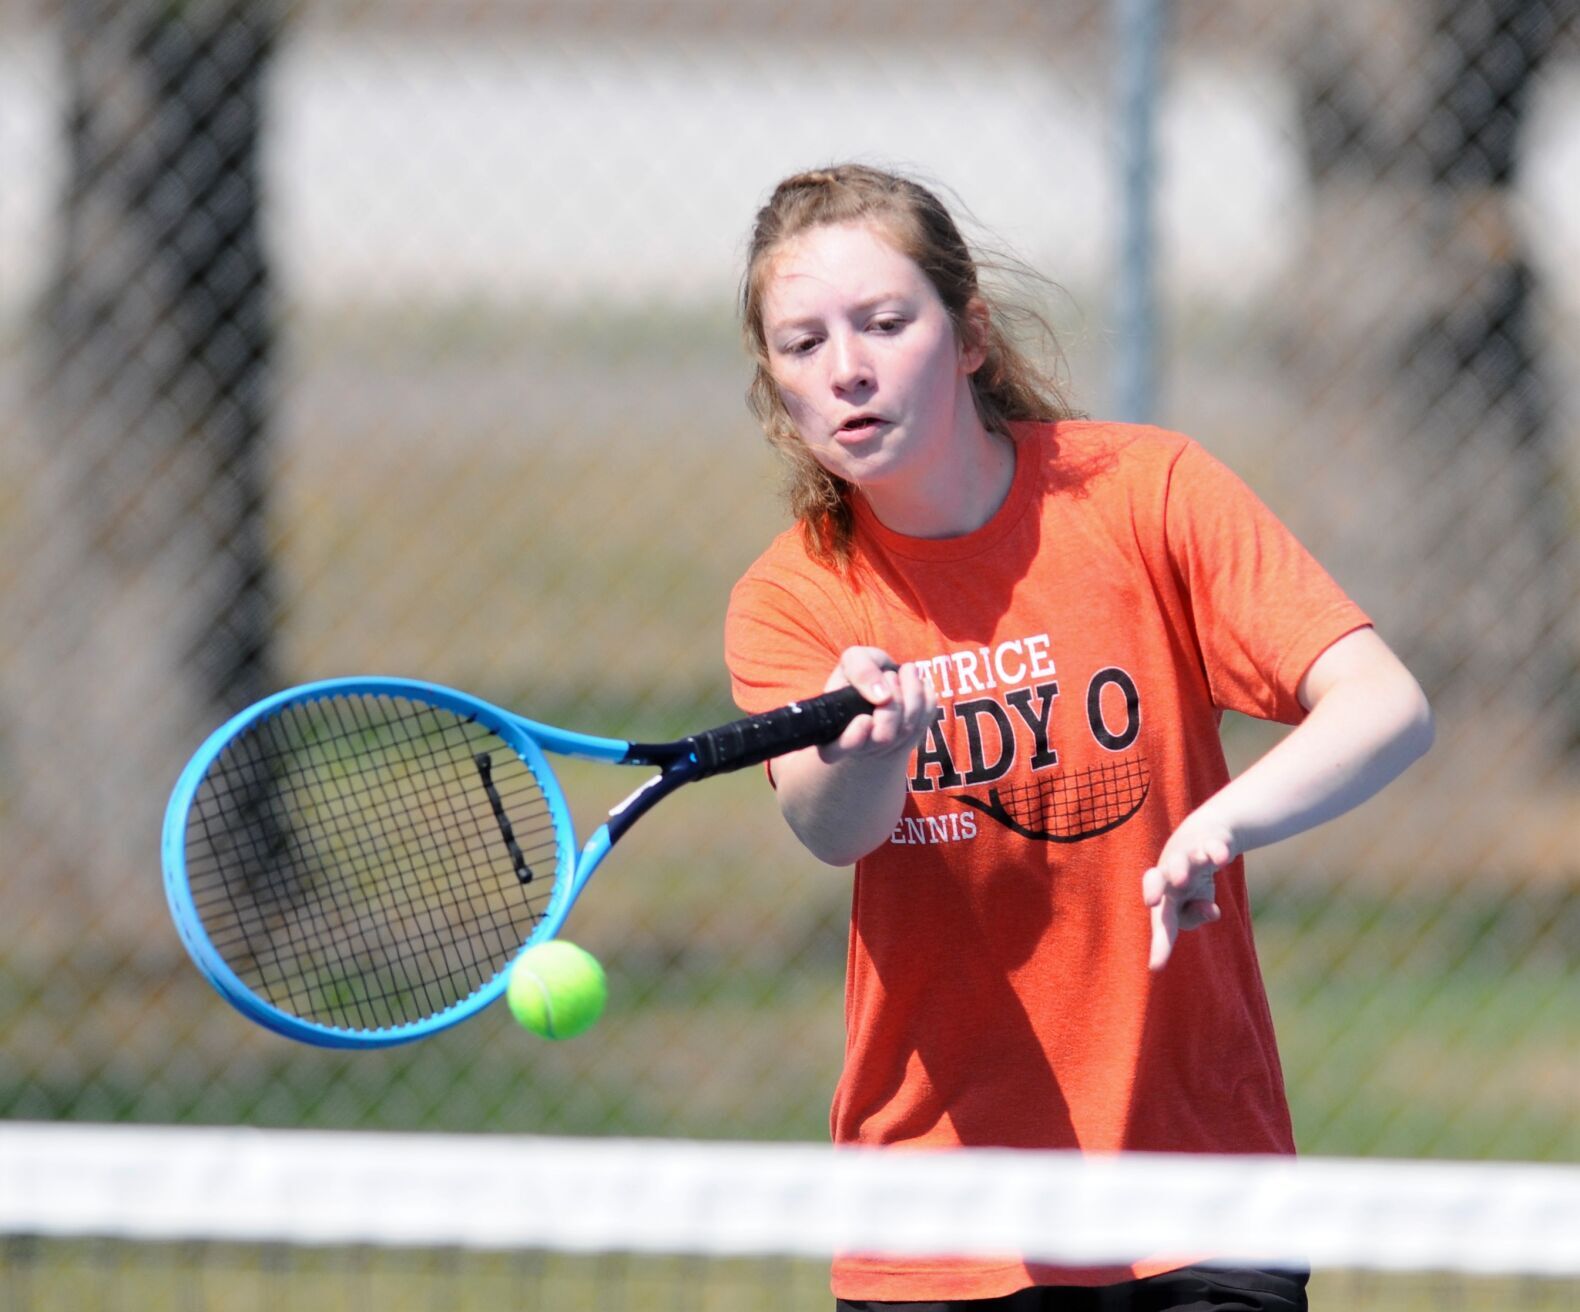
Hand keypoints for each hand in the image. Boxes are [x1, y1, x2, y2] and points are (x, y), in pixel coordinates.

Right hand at [819, 647, 936, 762]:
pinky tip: (918, 684)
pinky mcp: (911, 739)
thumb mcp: (854, 660)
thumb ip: (861, 671)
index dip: (853, 738)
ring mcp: (885, 749)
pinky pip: (926, 720)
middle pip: (882, 737)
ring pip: (907, 728)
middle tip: (889, 675)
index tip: (865, 719)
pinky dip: (926, 696)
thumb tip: (883, 697)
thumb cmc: (863, 670)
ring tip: (906, 671)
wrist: (881, 681)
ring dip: (911, 692)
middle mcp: (857, 748)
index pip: (833, 752)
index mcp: (831, 731)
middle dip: (892, 700)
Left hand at [1142, 818, 1235, 971]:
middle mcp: (1171, 872)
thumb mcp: (1196, 902)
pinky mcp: (1211, 841)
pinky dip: (1217, 851)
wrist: (1207, 834)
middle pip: (1156, 879)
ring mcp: (1190, 855)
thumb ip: (1196, 915)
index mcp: (1164, 892)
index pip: (1160, 920)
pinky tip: (1222, 859)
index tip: (1156, 967)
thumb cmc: (1193, 878)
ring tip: (1182, 880)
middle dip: (1153, 889)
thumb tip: (1209, 912)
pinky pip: (1213, 845)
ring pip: (1181, 860)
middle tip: (1150, 903)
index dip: (1159, 943)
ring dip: (1181, 869)